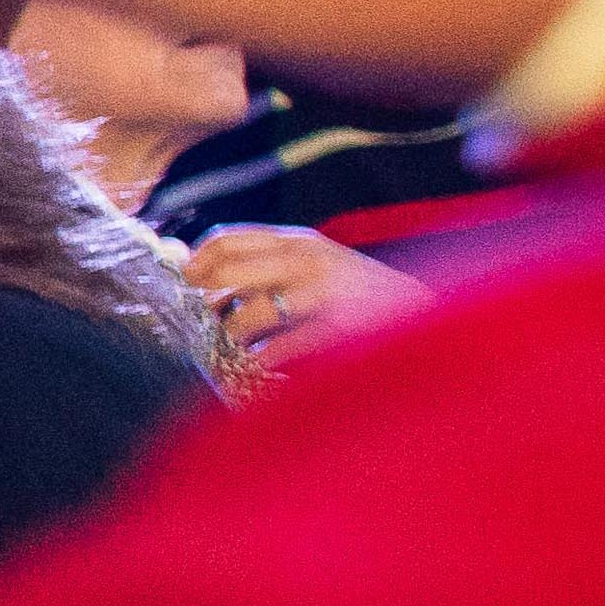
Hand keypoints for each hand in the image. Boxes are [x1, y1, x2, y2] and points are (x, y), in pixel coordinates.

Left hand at [183, 221, 431, 367]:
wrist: (422, 313)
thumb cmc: (357, 293)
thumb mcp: (314, 264)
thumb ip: (265, 265)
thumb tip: (197, 274)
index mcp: (298, 241)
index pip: (227, 239)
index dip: (196, 262)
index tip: (183, 284)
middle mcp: (307, 259)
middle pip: (227, 274)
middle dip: (204, 302)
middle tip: (198, 324)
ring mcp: (322, 292)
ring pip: (247, 316)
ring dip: (232, 339)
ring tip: (234, 351)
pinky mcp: (336, 328)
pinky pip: (279, 349)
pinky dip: (263, 361)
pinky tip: (263, 366)